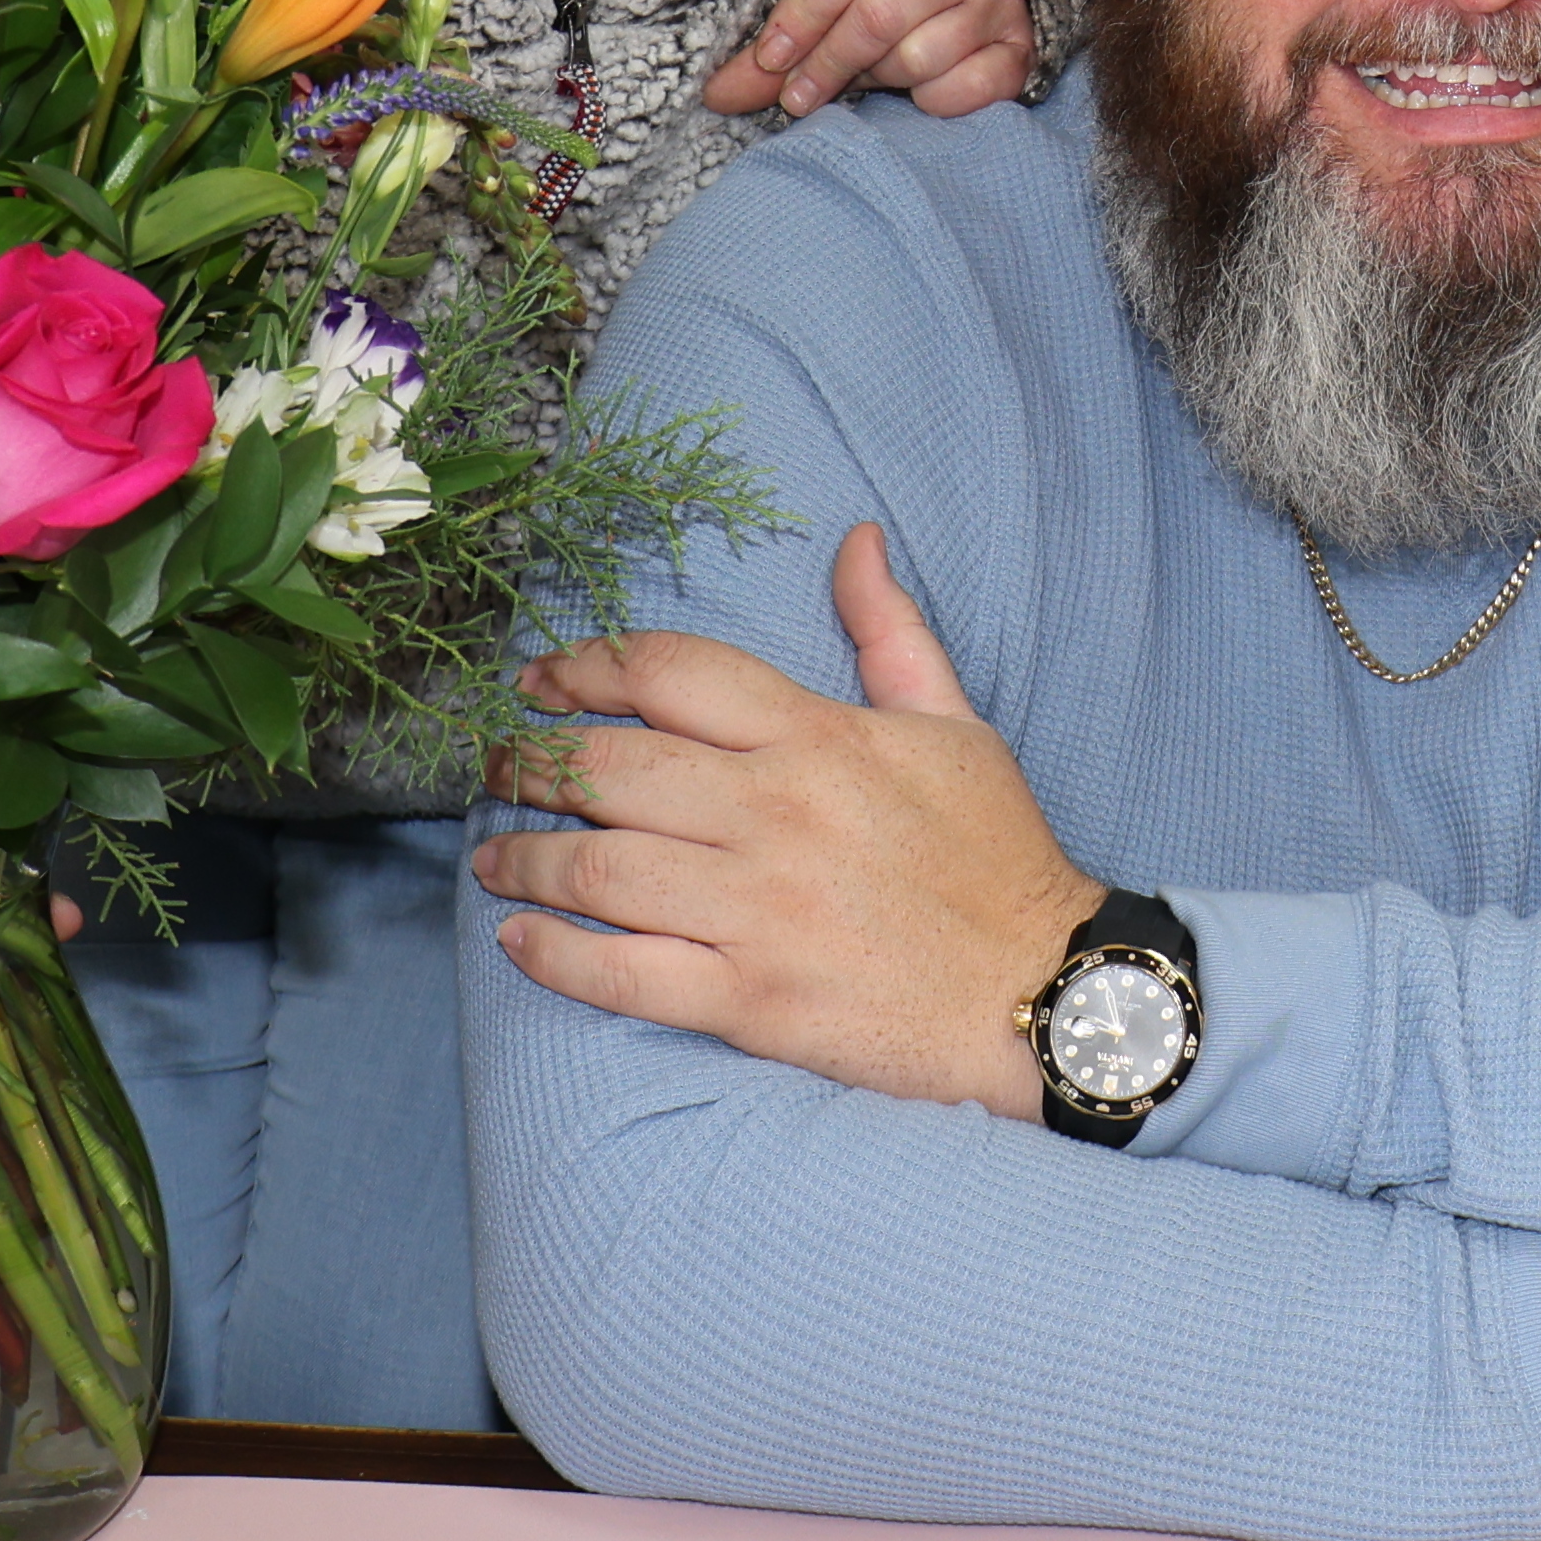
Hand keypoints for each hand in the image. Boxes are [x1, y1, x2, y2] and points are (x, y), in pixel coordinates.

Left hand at [475, 523, 1091, 1117]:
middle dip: (531, 760)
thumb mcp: (957, 725)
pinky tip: (520, 938)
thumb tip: (857, 540)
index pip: (670, 673)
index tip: (539, 681)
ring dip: (523, 854)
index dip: (585, 667)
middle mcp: (775, 814)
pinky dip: (558, 954)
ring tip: (493, 852)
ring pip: (598, 867)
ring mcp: (758, 910)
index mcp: (818, 737)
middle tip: (497, 765)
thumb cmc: (997, 857)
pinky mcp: (751, 999)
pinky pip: (623, 973)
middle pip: (611, 766)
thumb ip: (891, 631)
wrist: (1046, 990)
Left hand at [704, 0, 1031, 121]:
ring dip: (880, 79)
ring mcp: (1000, 2)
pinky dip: (934, 100)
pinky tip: (921, 90)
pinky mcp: (1022, 51)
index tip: (768, 59)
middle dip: (825, 64)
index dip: (799, 16)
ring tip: (866, 79)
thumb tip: (717, 95)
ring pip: (919, 57)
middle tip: (796, 97)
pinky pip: (966, 90)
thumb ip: (785, 42)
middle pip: (877, 16)